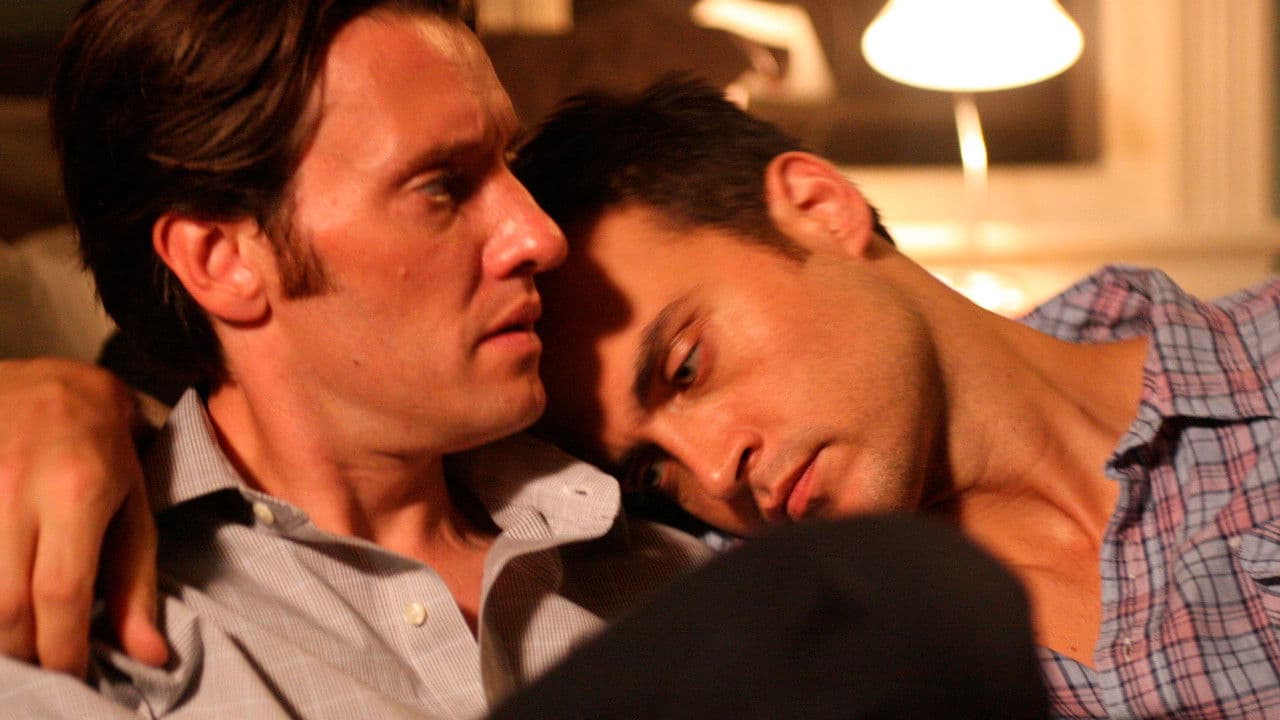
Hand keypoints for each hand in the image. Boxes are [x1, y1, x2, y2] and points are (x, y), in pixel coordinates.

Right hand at [0, 357, 166, 674]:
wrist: (47, 383)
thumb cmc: (103, 450)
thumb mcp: (134, 507)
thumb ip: (138, 583)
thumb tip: (150, 656)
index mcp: (76, 491)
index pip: (60, 593)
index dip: (62, 648)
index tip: (73, 674)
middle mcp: (16, 488)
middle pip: (6, 602)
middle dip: (25, 649)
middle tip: (45, 665)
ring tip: (24, 636)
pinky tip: (6, 598)